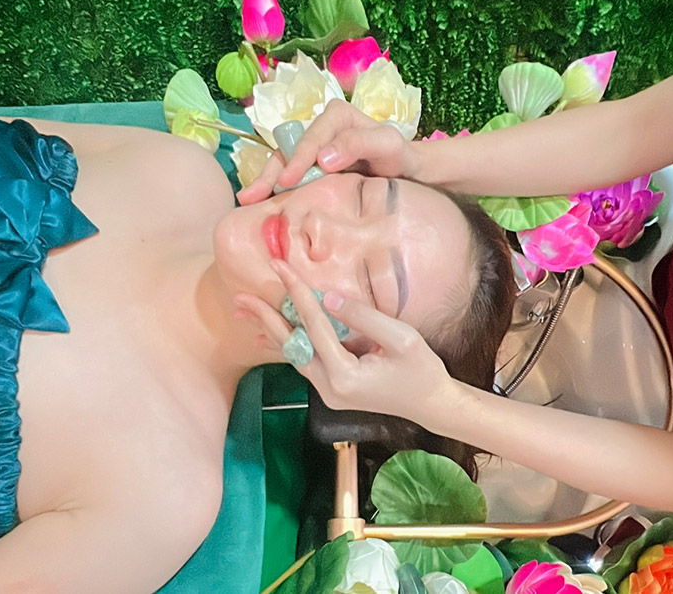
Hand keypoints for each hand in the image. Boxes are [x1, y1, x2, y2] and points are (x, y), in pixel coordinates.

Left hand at [233, 259, 456, 423]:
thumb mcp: (402, 339)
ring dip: (269, 330)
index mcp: (345, 376)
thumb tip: (330, 298)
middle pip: (291, 345)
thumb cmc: (423, 370)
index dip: (297, 293)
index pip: (314, 326)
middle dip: (265, 317)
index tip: (279, 266)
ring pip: (292, 354)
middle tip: (240, 295)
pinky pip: (303, 362)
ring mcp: (328, 392)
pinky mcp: (332, 389)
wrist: (431, 405)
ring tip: (243, 310)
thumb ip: (365, 318)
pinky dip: (285, 345)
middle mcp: (329, 388)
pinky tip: (264, 336)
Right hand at [236, 100, 418, 204]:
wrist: (407, 174)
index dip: (298, 158)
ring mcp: (312, 151)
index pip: (312, 136)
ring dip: (265, 183)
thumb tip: (323, 158)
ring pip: (282, 164)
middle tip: (252, 196)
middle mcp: (320, 130)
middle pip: (288, 149)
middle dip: (269, 173)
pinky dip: (274, 191)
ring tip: (247, 202)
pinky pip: (288, 177)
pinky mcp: (310, 170)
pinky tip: (260, 205)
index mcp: (337, 117)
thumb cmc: (399, 157)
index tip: (289, 181)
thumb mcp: (388, 145)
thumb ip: (358, 143)